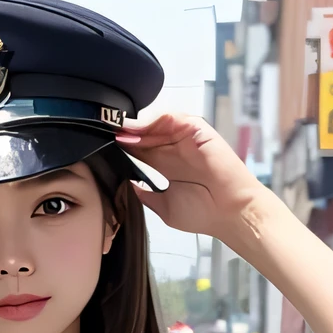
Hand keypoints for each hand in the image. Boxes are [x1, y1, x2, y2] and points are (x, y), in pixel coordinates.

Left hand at [117, 113, 265, 243]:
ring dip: (136, 127)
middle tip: (104, 134)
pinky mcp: (196, 130)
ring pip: (155, 124)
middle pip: (143, 134)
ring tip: (119, 131)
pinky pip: (173, 118)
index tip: (102, 148)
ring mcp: (184, 138)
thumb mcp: (163, 206)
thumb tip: (126, 185)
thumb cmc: (204, 213)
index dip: (121, 148)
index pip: (138, 151)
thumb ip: (145, 194)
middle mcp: (173, 149)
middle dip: (124, 134)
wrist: (230, 213)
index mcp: (165, 166)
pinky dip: (154, 120)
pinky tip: (139, 128)